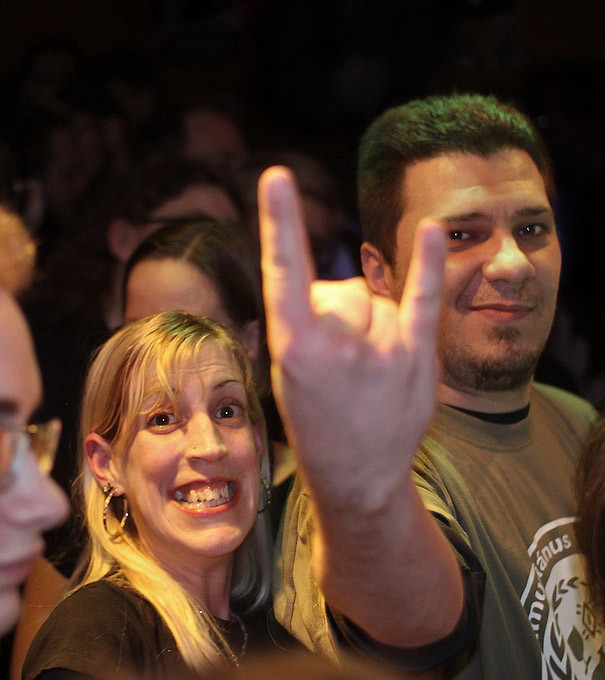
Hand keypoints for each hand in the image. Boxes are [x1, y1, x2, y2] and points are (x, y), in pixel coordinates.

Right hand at [258, 166, 445, 515]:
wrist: (358, 475)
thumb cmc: (316, 421)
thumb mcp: (288, 373)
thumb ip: (306, 322)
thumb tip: (339, 286)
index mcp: (293, 347)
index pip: (283, 272)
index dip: (278, 222)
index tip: (275, 177)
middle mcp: (337, 342)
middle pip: (336, 289)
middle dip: (334, 312)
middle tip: (336, 361)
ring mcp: (382, 347)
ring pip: (372, 299)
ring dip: (369, 322)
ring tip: (367, 370)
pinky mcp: (418, 354)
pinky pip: (423, 295)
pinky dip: (427, 262)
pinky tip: (432, 232)